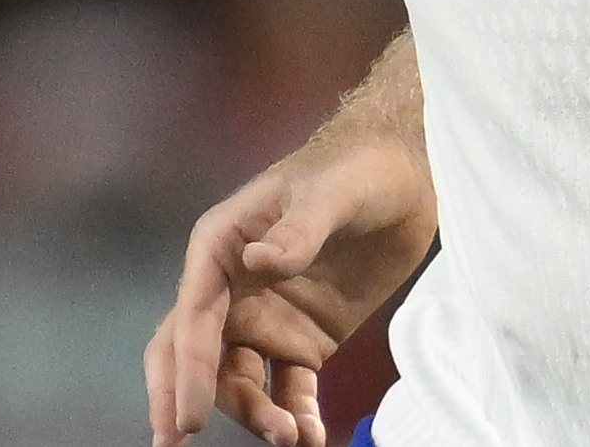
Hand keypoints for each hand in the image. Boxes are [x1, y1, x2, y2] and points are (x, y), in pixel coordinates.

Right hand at [146, 133, 435, 446]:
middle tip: (182, 443)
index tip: (191, 417)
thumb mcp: (332, 192)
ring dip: (254, 413)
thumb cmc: (358, 169)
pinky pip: (288, 387)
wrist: (407, 177)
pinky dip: (294, 415)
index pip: (193, 316)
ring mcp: (267, 318)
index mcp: (221, 247)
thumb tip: (260, 263)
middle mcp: (232, 288)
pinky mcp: (303, 341)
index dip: (187, 369)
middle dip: (187, 400)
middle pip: (196, 354)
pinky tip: (312, 437)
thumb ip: (299, 229)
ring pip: (239, 379)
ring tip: (291, 437)